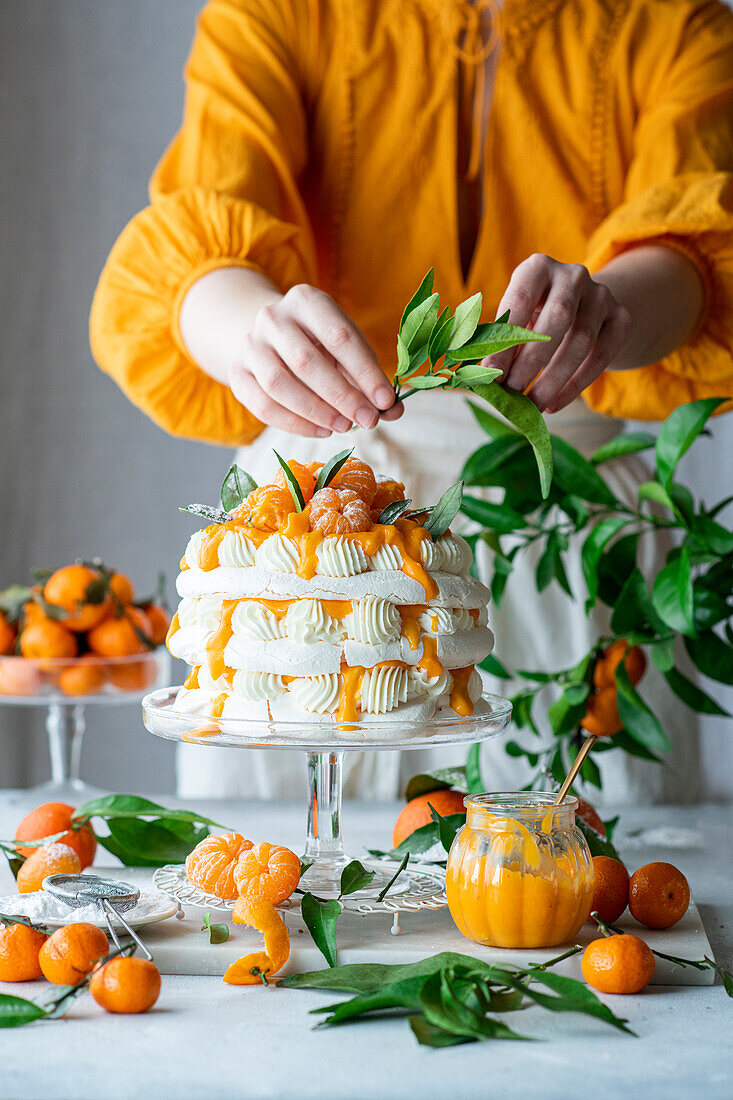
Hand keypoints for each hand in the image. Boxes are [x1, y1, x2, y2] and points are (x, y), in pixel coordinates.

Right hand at [228, 285, 401, 436]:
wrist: (268, 338)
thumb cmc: (318, 344)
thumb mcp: (346, 348)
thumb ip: (369, 377)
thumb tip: (394, 410)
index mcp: (306, 300)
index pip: (340, 337)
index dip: (366, 372)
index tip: (386, 401)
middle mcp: (272, 318)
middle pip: (307, 362)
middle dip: (342, 396)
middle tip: (368, 420)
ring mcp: (250, 345)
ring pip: (279, 385)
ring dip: (317, 412)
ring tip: (344, 426)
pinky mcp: (237, 373)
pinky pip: (263, 405)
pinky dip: (295, 424)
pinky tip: (321, 431)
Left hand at [485, 254, 631, 412]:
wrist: (585, 306)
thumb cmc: (536, 315)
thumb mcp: (516, 318)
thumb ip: (501, 340)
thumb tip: (484, 375)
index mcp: (538, 268)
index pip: (521, 300)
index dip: (505, 339)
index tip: (491, 373)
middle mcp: (573, 275)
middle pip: (557, 318)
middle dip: (531, 360)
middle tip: (512, 391)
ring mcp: (601, 295)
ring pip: (580, 341)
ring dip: (553, 379)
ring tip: (531, 404)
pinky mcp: (621, 318)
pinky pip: (601, 356)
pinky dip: (575, 385)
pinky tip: (554, 404)